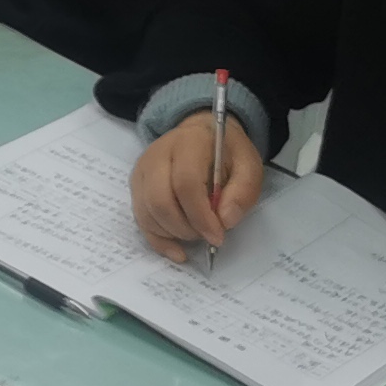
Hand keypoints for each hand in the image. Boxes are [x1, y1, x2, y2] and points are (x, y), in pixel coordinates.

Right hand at [129, 115, 267, 262]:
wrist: (202, 135)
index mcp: (188, 143)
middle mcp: (157, 155)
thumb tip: (225, 221)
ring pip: (147, 213)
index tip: (217, 236)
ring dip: (173, 234)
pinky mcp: (136, 186)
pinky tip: (178, 250)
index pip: (185, 183)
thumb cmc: (226, 153)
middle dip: (185, 228)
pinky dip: (159, 240)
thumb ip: (243, 191)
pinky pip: (141, 220)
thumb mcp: (248, 165)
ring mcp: (142, 171)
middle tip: (207, 236)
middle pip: (159, 200)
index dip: (200, 216)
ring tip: (197, 233)